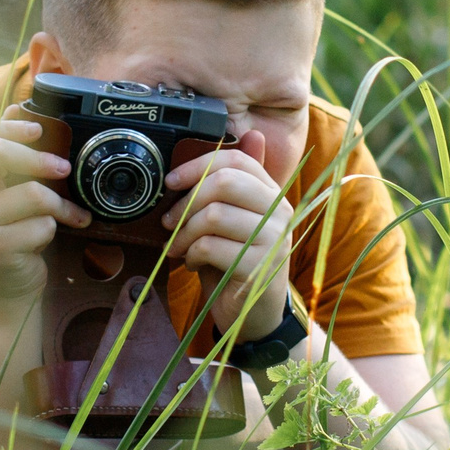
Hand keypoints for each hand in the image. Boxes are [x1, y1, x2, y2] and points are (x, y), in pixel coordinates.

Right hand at [0, 104, 88, 309]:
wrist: (3, 287)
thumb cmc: (9, 232)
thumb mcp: (4, 190)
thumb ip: (8, 155)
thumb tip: (19, 111)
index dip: (5, 126)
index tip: (37, 130)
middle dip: (39, 158)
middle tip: (63, 168)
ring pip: (30, 193)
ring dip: (59, 203)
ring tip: (68, 212)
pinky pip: (40, 226)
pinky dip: (56, 230)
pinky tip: (51, 237)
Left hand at [160, 128, 293, 342]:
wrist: (256, 316)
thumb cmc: (238, 264)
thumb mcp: (235, 220)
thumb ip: (238, 182)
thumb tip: (251, 134)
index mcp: (273, 195)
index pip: (238, 161)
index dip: (198, 165)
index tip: (171, 181)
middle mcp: (280, 213)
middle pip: (225, 183)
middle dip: (186, 200)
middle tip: (169, 221)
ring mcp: (274, 241)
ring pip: (213, 216)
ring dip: (184, 233)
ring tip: (179, 246)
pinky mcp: (260, 268)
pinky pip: (211, 247)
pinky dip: (193, 255)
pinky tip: (194, 264)